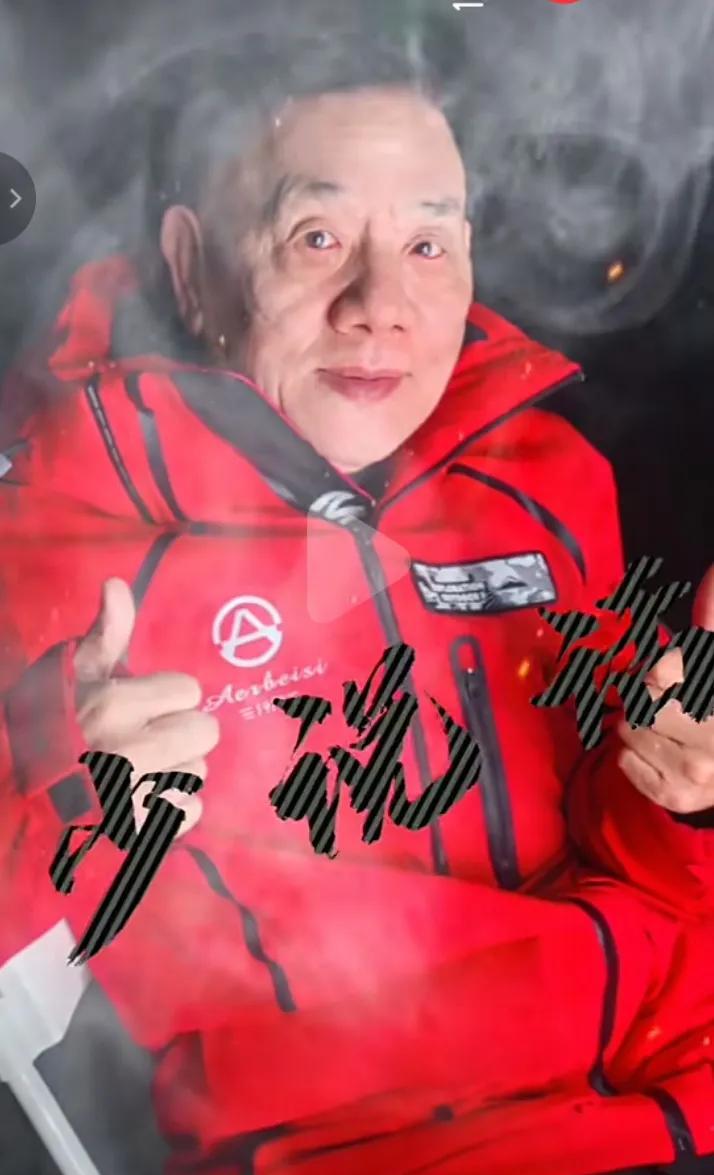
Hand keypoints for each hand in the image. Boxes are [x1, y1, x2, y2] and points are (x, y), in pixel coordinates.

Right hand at [73, 578, 218, 833]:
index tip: (143, 705)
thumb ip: (106, 632)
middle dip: (180, 731)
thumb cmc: (48, 726)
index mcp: (116, 704)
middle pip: (205, 730)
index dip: (168, 696)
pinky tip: (145, 800)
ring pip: (199, 769)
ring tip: (142, 770)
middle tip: (149, 738)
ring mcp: (139, 793)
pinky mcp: (143, 830)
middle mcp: (133, 748)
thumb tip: (117, 583)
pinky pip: (192, 811)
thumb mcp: (72, 672)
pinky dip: (174, 808)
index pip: (189, 690)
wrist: (16, 797)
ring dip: (177, 769)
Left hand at [617, 565, 713, 813]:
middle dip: (645, 697)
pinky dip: (633, 755)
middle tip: (664, 702)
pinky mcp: (676, 798)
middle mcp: (709, 738)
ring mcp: (693, 772)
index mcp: (713, 695)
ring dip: (637, 725)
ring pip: (627, 731)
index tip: (662, 677)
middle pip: (640, 702)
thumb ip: (711, 619)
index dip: (657, 672)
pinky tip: (659, 750)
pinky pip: (625, 763)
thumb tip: (711, 574)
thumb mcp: (713, 663)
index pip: (660, 674)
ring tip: (665, 727)